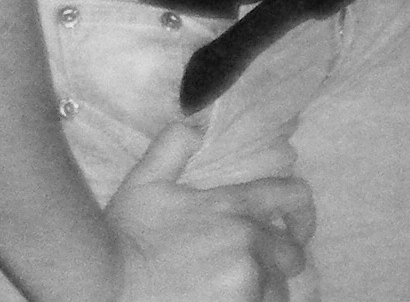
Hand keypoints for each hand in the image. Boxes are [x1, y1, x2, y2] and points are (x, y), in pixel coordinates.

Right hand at [106, 117, 314, 301]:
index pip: (293, 196)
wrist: (107, 284)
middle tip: (254, 269)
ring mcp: (247, 283)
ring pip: (278, 292)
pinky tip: (225, 301)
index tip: (297, 223)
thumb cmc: (125, 235)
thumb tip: (195, 126)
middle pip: (293, 255)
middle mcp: (249, 243)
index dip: (302, 210)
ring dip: (262, 291)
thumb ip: (174, 146)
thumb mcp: (146, 180)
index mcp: (232, 207)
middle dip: (276, 261)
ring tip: (234, 291)